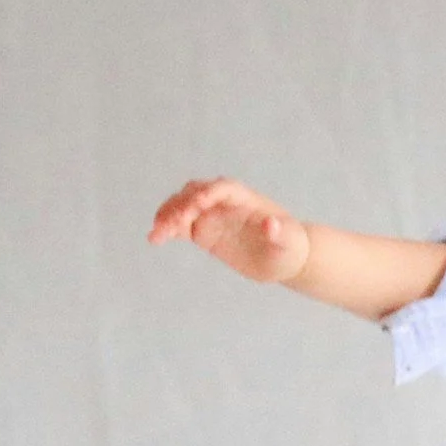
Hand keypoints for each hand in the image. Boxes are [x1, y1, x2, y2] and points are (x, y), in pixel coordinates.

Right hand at [146, 177, 312, 284]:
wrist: (283, 257)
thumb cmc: (289, 246)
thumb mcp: (289, 241)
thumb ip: (280, 232)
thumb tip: (272, 224)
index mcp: (244, 198)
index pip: (223, 188)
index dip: (208, 192)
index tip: (197, 204)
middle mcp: (223, 202)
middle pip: (196, 192)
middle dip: (182, 204)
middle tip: (172, 224)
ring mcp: (211, 214)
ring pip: (182, 206)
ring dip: (168, 216)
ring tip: (157, 234)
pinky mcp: (203, 230)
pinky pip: (180, 225)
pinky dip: (166, 229)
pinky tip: (155, 238)